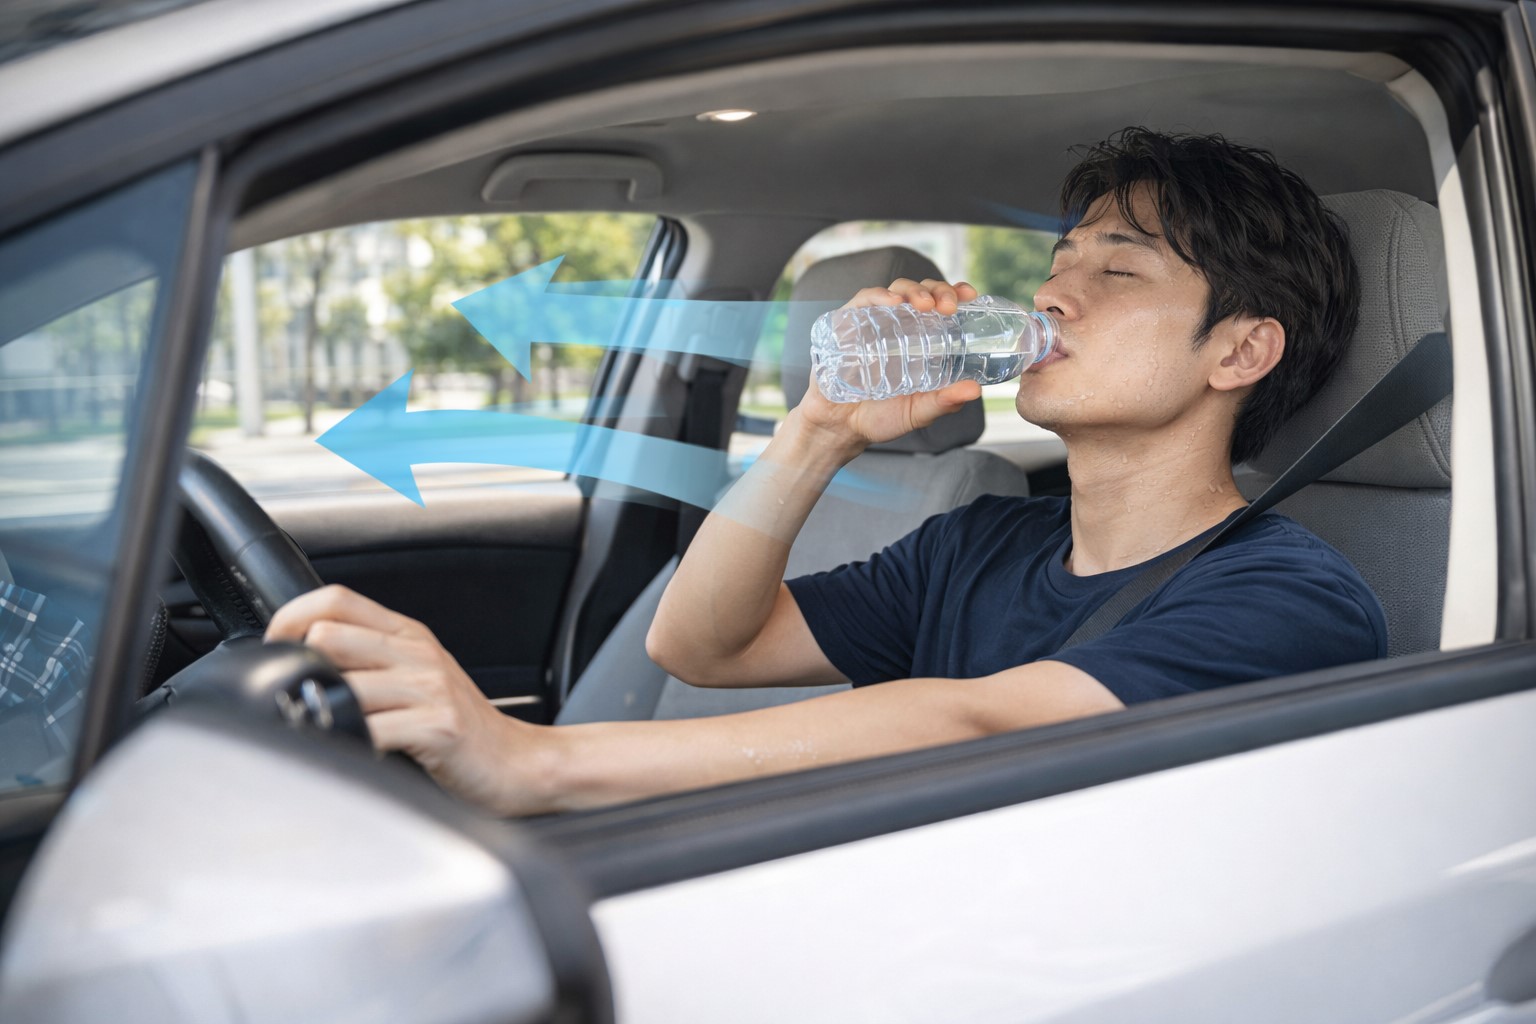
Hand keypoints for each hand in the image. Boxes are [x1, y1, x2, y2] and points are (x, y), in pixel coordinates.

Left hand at [265, 584, 544, 815]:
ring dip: (321, 712)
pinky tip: (349, 756)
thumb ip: (372, 664)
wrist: (519, 763)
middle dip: (298, 669)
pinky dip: (348, 746)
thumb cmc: (463, 729)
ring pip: (344, 683)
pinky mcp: (438, 728)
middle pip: (329, 635)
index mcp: (409, 635)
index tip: (273, 648)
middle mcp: (418, 653)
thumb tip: (304, 665)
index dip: (291, 617)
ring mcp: (429, 689)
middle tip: (294, 700)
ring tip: (319, 732)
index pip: (337, 598)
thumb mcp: (420, 680)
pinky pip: (371, 732)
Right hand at [797, 277, 983, 450]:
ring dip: (914, 291)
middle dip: (939, 290)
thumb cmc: (880, 417)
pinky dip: (879, 295)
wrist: (840, 428)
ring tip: (926, 304)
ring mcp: (874, 322)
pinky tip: (893, 302)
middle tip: (948, 307)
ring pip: (898, 290)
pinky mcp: (848, 323)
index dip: (956, 293)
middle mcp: (900, 325)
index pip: (941, 306)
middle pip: (923, 292)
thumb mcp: (919, 412)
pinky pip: (864, 299)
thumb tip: (975, 390)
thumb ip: (945, 402)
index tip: (970, 295)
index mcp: (921, 340)